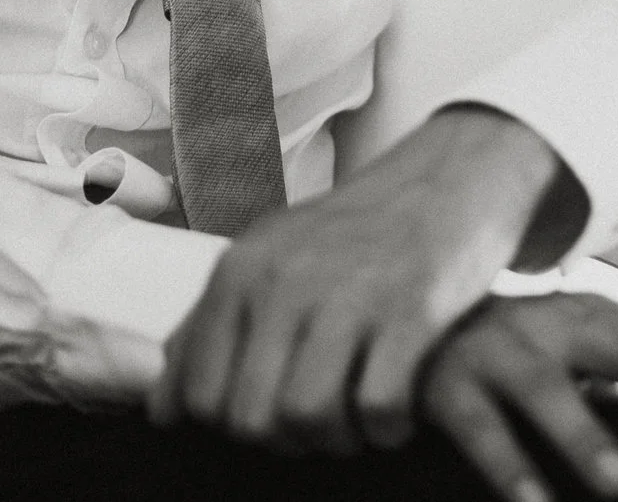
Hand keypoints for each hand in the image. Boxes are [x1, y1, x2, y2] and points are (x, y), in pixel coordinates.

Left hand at [147, 104, 574, 454]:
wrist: (454, 175)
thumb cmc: (358, 231)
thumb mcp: (273, 257)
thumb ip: (210, 326)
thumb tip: (162, 410)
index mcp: (241, 268)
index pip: (196, 396)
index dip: (232, 426)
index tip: (274, 413)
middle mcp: (285, 279)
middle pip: (250, 419)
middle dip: (286, 442)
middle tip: (322, 425)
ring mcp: (349, 293)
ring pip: (307, 418)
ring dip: (336, 441)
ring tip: (358, 423)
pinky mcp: (412, 308)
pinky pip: (380, 409)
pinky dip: (388, 429)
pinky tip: (399, 411)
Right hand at [423, 292, 617, 501]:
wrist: (405, 326)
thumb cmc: (514, 352)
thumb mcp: (583, 353)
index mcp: (603, 316)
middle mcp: (560, 323)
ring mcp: (503, 351)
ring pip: (550, 391)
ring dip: (589, 438)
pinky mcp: (448, 386)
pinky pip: (480, 430)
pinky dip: (509, 467)